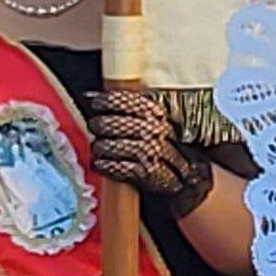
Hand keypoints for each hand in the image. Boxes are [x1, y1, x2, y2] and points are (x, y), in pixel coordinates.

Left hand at [86, 88, 212, 217]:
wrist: (185, 180)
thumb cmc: (163, 149)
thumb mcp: (153, 123)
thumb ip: (127, 109)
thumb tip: (91, 95)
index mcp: (158, 115)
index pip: (128, 102)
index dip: (108, 101)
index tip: (98, 104)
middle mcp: (157, 132)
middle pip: (115, 124)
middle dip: (101, 125)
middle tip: (97, 128)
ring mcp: (153, 153)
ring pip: (112, 146)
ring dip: (101, 148)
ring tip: (101, 149)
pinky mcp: (148, 173)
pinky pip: (117, 167)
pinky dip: (105, 165)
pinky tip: (103, 164)